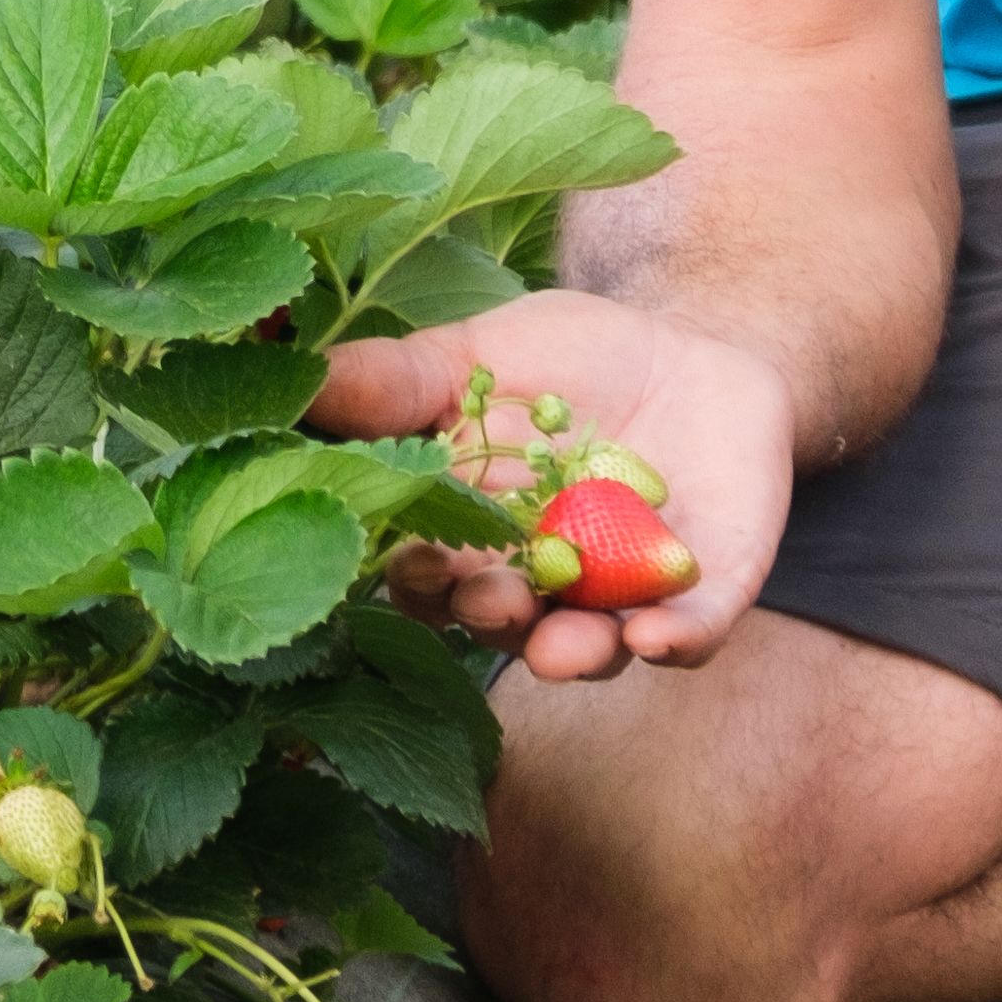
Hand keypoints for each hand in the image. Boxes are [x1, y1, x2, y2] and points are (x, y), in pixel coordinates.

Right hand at [310, 287, 796, 683]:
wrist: (700, 349)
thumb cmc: (573, 358)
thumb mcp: (482, 352)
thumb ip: (399, 380)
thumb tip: (301, 380)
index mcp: (470, 536)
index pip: (428, 574)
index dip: (416, 575)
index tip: (406, 560)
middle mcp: (538, 585)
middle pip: (501, 621)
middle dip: (490, 615)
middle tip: (485, 597)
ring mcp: (619, 598)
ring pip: (586, 646)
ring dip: (571, 652)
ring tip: (562, 646)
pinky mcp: (700, 596)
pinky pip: (688, 635)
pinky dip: (673, 640)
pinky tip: (656, 635)